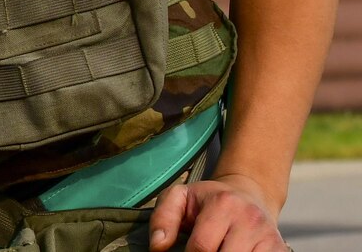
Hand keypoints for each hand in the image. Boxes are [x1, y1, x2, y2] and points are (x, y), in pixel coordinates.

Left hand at [149, 173, 284, 251]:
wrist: (248, 194)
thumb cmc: (208, 199)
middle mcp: (250, 219)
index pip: (202, 247)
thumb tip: (158, 247)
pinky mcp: (280, 249)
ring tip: (217, 250)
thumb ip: (163, 218)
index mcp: (223, 204)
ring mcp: (269, 237)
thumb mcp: (179, 197)